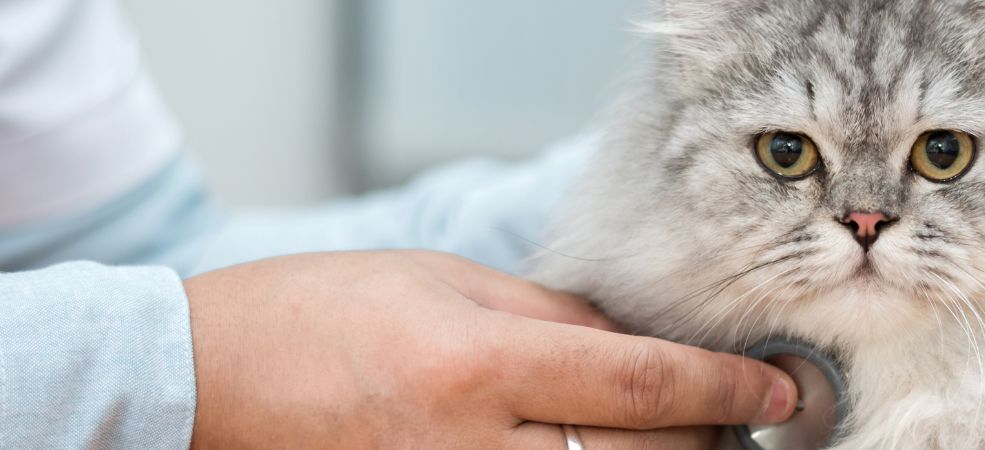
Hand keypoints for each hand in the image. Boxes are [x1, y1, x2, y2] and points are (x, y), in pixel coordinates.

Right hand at [184, 251, 796, 448]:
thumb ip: (555, 321)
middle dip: (707, 438)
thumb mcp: (442, 285)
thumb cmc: (318, 315)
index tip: (780, 389)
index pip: (642, 383)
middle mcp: (469, 448)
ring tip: (679, 443)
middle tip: (734, 415)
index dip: (728, 390)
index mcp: (476, 364)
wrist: (204, 382)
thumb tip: (647, 350)